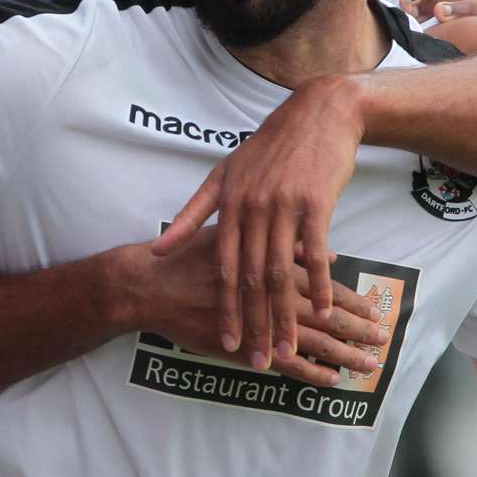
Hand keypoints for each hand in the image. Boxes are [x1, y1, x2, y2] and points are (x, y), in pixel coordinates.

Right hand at [115, 227, 388, 386]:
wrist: (150, 284)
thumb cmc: (188, 256)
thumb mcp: (235, 235)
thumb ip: (280, 242)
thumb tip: (322, 249)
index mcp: (270, 261)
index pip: (320, 281)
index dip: (347, 296)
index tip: (373, 306)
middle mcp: (270, 291)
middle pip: (324, 312)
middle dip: (356, 326)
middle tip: (383, 337)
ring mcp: (257, 320)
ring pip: (311, 339)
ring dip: (344, 352)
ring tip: (370, 363)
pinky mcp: (244, 344)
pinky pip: (285, 364)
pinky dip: (310, 372)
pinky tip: (332, 380)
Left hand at [155, 75, 364, 370]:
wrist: (317, 115)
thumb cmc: (269, 148)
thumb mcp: (223, 174)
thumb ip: (193, 213)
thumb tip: (157, 246)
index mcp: (228, 203)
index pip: (223, 268)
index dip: (224, 308)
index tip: (223, 342)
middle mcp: (252, 208)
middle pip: (251, 278)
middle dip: (252, 324)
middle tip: (255, 361)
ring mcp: (284, 206)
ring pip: (281, 272)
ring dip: (283, 315)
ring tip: (284, 349)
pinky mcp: (316, 203)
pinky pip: (316, 252)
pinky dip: (317, 284)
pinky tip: (319, 311)